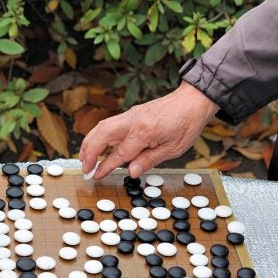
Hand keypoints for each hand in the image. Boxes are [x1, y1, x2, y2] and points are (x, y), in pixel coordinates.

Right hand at [79, 82, 218, 179]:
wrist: (193, 100)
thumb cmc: (186, 124)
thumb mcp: (172, 149)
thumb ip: (148, 160)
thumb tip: (130, 172)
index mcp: (144, 132)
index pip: (119, 153)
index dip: (105, 166)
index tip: (96, 176)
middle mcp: (133, 121)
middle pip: (101, 136)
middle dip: (89, 153)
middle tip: (84, 168)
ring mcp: (131, 115)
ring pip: (101, 127)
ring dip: (89, 142)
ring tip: (84, 158)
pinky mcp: (132, 113)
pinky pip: (109, 124)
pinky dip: (98, 135)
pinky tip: (96, 144)